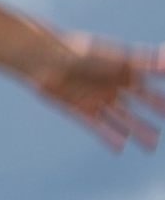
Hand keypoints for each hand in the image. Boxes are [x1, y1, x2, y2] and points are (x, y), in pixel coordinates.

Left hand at [33, 32, 164, 149]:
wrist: (47, 58)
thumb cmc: (85, 52)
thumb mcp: (121, 57)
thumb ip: (147, 61)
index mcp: (121, 72)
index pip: (145, 92)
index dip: (157, 103)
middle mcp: (109, 87)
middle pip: (133, 108)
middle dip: (147, 122)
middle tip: (159, 137)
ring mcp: (94, 98)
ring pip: (118, 119)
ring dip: (134, 131)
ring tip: (149, 146)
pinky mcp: (78, 108)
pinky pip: (96, 125)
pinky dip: (108, 135)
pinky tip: (120, 147)